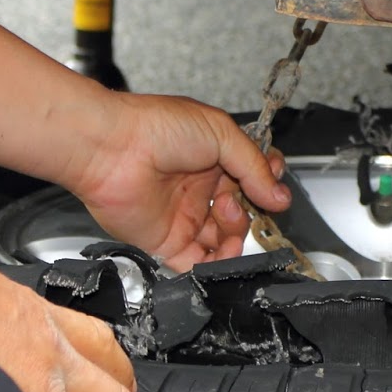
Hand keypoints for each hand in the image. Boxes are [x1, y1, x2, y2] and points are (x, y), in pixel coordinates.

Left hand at [65, 94, 292, 269]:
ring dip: (237, 233)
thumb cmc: (156, 128)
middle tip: (244, 196)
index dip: (267, 185)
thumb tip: (280, 196)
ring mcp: (184, 217)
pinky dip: (219, 263)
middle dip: (253, 209)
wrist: (111, 148)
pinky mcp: (167, 242)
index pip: (252, 179)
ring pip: (225, 240)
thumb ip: (254, 165)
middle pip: (243, 213)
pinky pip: (200, 263)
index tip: (272, 184)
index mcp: (213, 158)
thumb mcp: (221, 132)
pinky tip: (227, 250)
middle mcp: (199, 188)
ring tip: (226, 211)